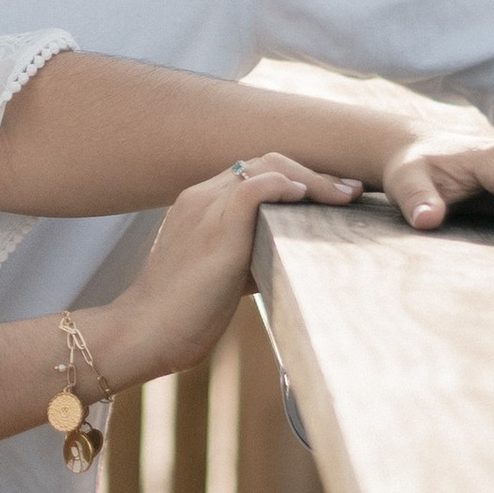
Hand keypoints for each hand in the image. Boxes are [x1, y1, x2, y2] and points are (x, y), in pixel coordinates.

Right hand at [97, 153, 358, 383]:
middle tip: (348, 192)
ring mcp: (205, 206)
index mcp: (198, 204)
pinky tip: (307, 198)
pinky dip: (286, 186)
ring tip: (343, 196)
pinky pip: (255, 187)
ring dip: (311, 179)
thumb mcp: (222, 277)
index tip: (329, 195)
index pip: (252, 172)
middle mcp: (200, 196)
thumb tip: (289, 259)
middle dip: (311, 174)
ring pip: (266, 167)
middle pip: (264, 162)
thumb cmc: (183, 315)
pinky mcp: (216, 226)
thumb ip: (250, 258)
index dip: (295, 178)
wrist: (145, 331)